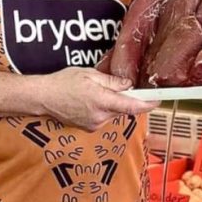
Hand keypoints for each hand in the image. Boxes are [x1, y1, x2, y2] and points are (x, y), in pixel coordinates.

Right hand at [38, 67, 159, 131]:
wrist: (43, 97)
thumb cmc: (64, 82)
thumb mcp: (91, 74)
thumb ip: (112, 81)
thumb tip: (128, 85)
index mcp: (102, 101)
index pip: (131, 106)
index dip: (147, 104)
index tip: (158, 100)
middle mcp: (100, 116)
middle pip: (124, 109)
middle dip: (128, 99)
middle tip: (123, 86)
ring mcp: (94, 124)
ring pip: (114, 113)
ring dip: (114, 103)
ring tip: (99, 91)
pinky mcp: (88, 127)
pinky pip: (104, 116)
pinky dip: (105, 108)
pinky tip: (93, 99)